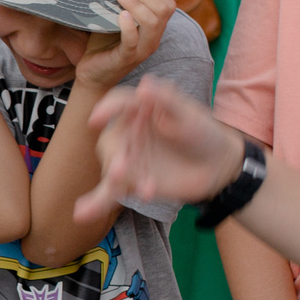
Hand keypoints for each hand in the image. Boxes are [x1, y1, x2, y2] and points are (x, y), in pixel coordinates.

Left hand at [74, 0, 173, 91]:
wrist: (92, 72)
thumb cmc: (105, 42)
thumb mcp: (120, 17)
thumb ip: (130, 2)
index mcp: (154, 28)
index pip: (168, 4)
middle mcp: (153, 38)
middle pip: (164, 10)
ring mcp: (142, 49)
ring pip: (153, 23)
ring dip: (137, 6)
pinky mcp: (126, 58)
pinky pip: (133, 40)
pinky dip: (128, 25)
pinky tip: (120, 15)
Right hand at [75, 77, 247, 223]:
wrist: (217, 167)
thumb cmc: (203, 132)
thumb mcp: (188, 113)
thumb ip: (166, 99)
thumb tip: (144, 85)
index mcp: (139, 108)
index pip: (118, 104)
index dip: (106, 110)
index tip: (96, 120)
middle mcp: (128, 132)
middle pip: (111, 142)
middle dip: (114, 157)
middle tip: (121, 169)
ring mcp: (128, 158)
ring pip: (111, 170)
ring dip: (114, 180)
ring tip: (126, 186)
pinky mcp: (130, 182)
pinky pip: (110, 193)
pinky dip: (96, 203)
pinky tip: (82, 214)